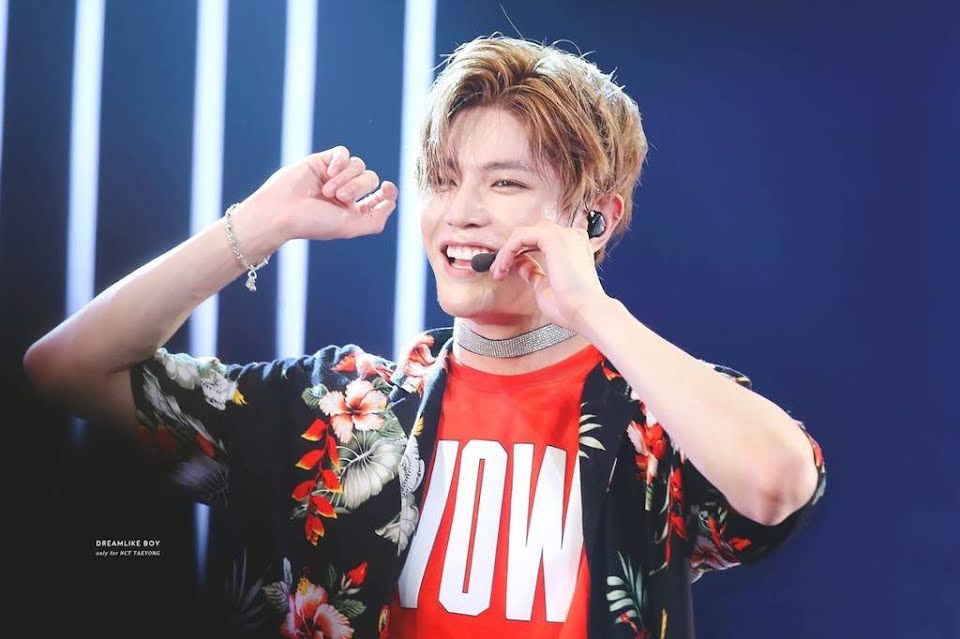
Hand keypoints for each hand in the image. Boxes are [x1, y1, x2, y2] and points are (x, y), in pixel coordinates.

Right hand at [241, 145, 397, 241]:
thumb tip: (391, 203)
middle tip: (339, 198)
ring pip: (359, 164)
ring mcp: (334, 176)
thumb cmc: (313, 223)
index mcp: (354, 210)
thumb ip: (376, 219)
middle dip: (359, 187)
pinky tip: (329, 171)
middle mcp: (346, 192)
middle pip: (371, 178)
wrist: (281, 211)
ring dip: (346, 177)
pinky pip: (343, 153)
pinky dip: (340, 161)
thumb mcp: (350, 227)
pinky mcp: (322, 161)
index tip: (387, 188)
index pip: (380, 197)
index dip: (389, 191)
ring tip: (327, 191)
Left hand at [490, 220, 610, 330]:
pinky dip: (508, 250)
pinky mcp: (553, 238)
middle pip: (531, 232)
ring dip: (507, 251)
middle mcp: (570, 237)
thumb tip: (521, 264)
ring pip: (523, 233)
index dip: (519, 252)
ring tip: (498, 270)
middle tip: (498, 270)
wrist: (586, 312)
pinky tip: (504, 266)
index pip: (540, 240)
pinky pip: (521, 236)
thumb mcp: (546, 286)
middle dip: (510, 250)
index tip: (505, 269)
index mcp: (573, 247)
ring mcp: (563, 235)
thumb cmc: (571, 307)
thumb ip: (534, 272)